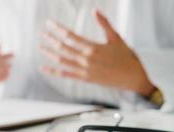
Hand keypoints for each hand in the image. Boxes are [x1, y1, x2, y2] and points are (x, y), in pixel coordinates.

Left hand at [39, 10, 154, 96]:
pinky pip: (66, 75)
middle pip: (63, 48)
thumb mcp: (116, 38)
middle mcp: (86, 59)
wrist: (133, 78)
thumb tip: (95, 10)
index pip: (70, 36)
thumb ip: (104, 24)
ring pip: (62, 61)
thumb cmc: (126, 57)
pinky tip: (44, 68)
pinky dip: (54, 72)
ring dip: (50, 54)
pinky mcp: (85, 79)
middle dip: (51, 39)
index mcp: (92, 47)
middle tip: (42, 33)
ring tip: (40, 47)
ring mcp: (84, 70)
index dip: (58, 29)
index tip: (50, 23)